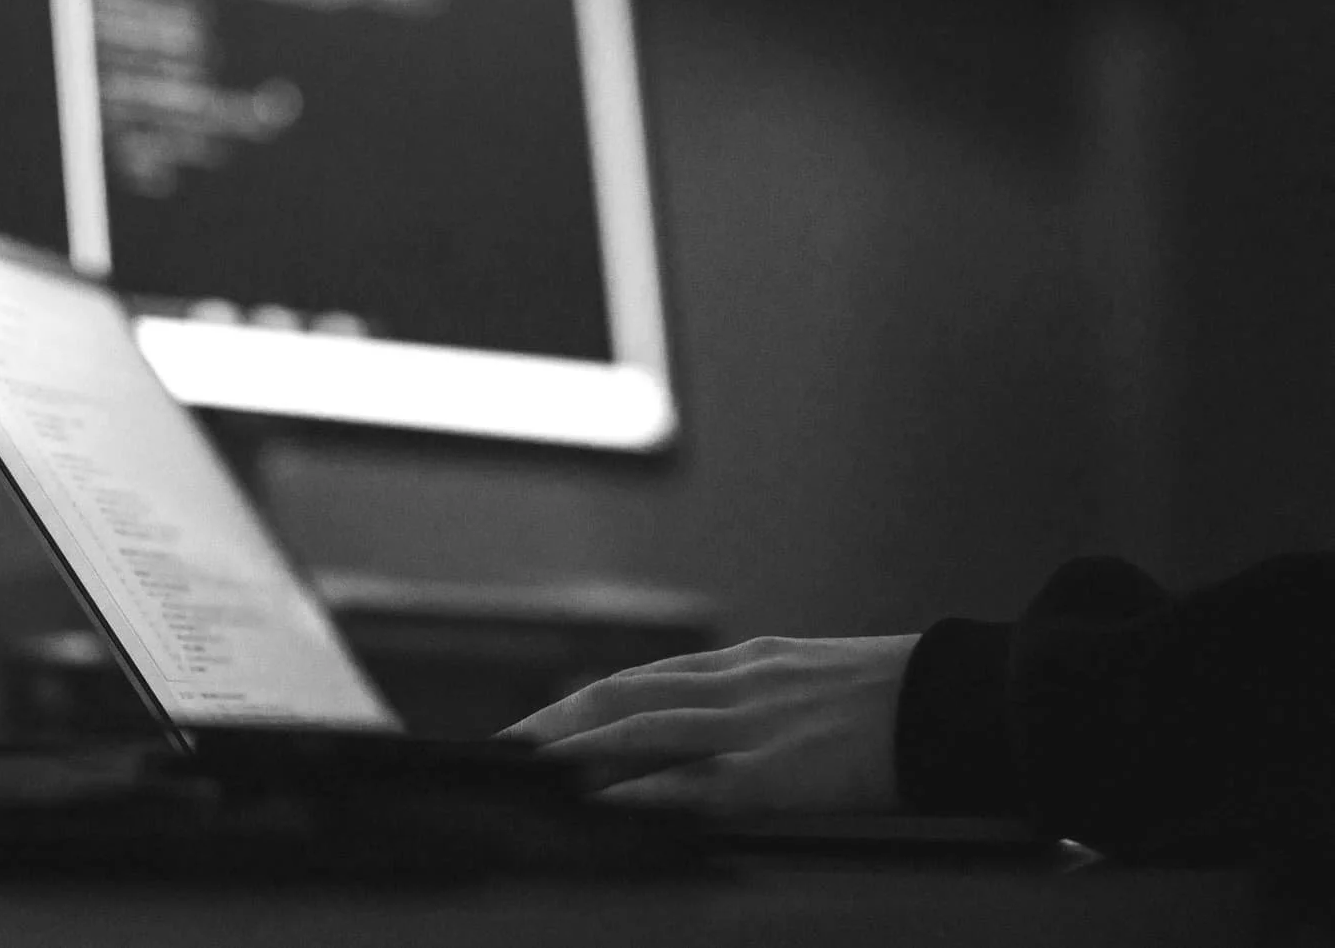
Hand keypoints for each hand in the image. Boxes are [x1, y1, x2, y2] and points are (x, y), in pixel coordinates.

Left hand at [502, 633, 920, 814]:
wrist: (959, 703)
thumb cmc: (900, 703)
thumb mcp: (815, 682)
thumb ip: (761, 697)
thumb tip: (717, 727)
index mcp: (748, 663)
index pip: (645, 678)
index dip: (587, 700)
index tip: (542, 720)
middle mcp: (736, 683)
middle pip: (623, 695)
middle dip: (559, 721)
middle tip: (505, 747)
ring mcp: (750, 725)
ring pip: (640, 730)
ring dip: (575, 750)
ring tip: (526, 769)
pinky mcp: (774, 773)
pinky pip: (688, 782)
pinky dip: (635, 789)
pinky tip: (597, 801)